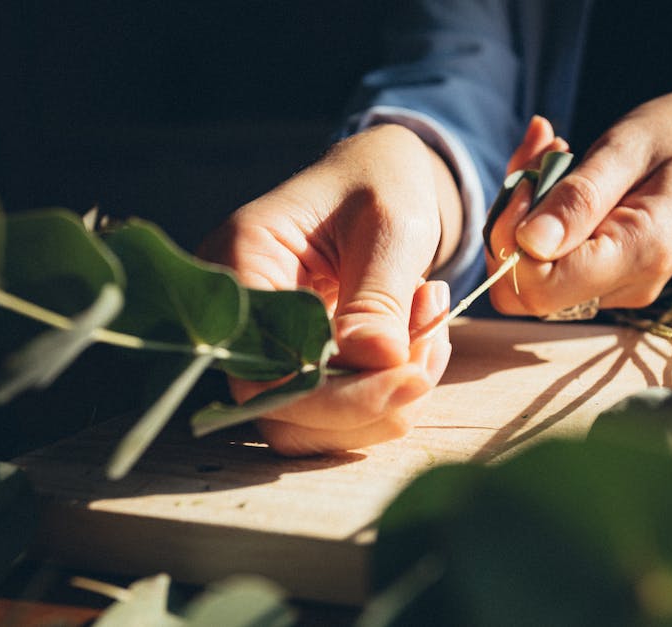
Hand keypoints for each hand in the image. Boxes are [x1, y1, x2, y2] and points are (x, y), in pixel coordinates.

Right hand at [199, 124, 459, 454]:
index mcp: (242, 261)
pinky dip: (389, 393)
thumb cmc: (380, 183)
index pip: (264, 370)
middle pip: (284, 409)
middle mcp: (239, 313)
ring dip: (387, 401)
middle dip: (372, 398)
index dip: (338, 395)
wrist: (380, 177)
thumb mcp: (389, 227)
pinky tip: (423, 342)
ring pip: (312, 423)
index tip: (413, 378)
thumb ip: (378, 297)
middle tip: (432, 345)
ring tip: (431, 332)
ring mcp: (267, 343)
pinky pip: (336, 410)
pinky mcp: (300, 363)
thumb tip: (378, 364)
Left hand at [487, 88, 671, 315]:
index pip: (538, 287)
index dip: (511, 240)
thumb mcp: (629, 147)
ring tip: (551, 152)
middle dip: (510, 226)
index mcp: (639, 254)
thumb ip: (579, 198)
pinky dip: (540, 217)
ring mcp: (617, 288)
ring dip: (523, 213)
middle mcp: (626, 285)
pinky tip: (560, 171)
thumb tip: (528, 244)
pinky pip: (551, 262)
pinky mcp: (608, 278)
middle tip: (535, 159)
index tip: (528, 182)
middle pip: (526, 289)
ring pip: (534, 274)